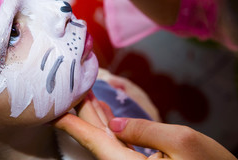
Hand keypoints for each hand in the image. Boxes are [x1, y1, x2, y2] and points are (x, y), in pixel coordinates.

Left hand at [54, 92, 236, 159]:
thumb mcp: (182, 142)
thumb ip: (144, 130)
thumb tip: (114, 124)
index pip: (96, 141)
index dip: (74, 124)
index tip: (55, 112)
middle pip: (99, 139)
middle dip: (85, 114)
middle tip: (72, 91)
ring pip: (108, 141)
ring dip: (97, 118)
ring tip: (86, 97)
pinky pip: (120, 146)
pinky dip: (111, 128)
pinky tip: (107, 116)